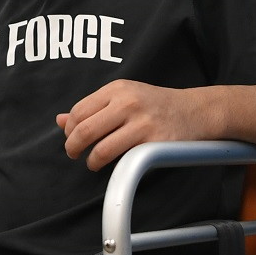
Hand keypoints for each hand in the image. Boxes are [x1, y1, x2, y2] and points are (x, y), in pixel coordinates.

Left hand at [57, 80, 222, 170]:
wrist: (196, 110)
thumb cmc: (156, 105)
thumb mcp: (124, 96)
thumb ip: (93, 108)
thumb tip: (59, 120)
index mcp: (117, 88)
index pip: (78, 111)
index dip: (69, 130)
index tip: (72, 139)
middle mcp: (128, 102)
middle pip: (84, 130)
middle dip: (73, 147)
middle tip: (74, 154)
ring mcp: (142, 122)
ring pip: (101, 149)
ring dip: (91, 161)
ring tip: (92, 162)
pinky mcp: (155, 142)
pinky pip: (123, 159)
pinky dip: (112, 166)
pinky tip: (113, 164)